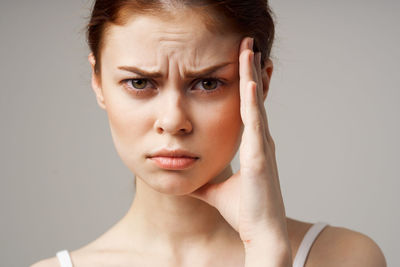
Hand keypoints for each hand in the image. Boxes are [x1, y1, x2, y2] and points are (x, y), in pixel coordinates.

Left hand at [189, 37, 288, 246]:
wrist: (261, 232)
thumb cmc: (244, 211)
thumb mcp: (215, 191)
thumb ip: (202, 181)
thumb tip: (185, 179)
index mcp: (253, 147)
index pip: (247, 109)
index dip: (246, 85)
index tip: (242, 64)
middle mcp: (260, 141)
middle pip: (253, 99)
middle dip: (250, 70)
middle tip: (248, 45)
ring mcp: (261, 146)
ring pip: (255, 104)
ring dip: (251, 76)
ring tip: (248, 50)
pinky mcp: (259, 156)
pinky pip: (254, 123)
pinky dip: (252, 101)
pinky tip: (249, 82)